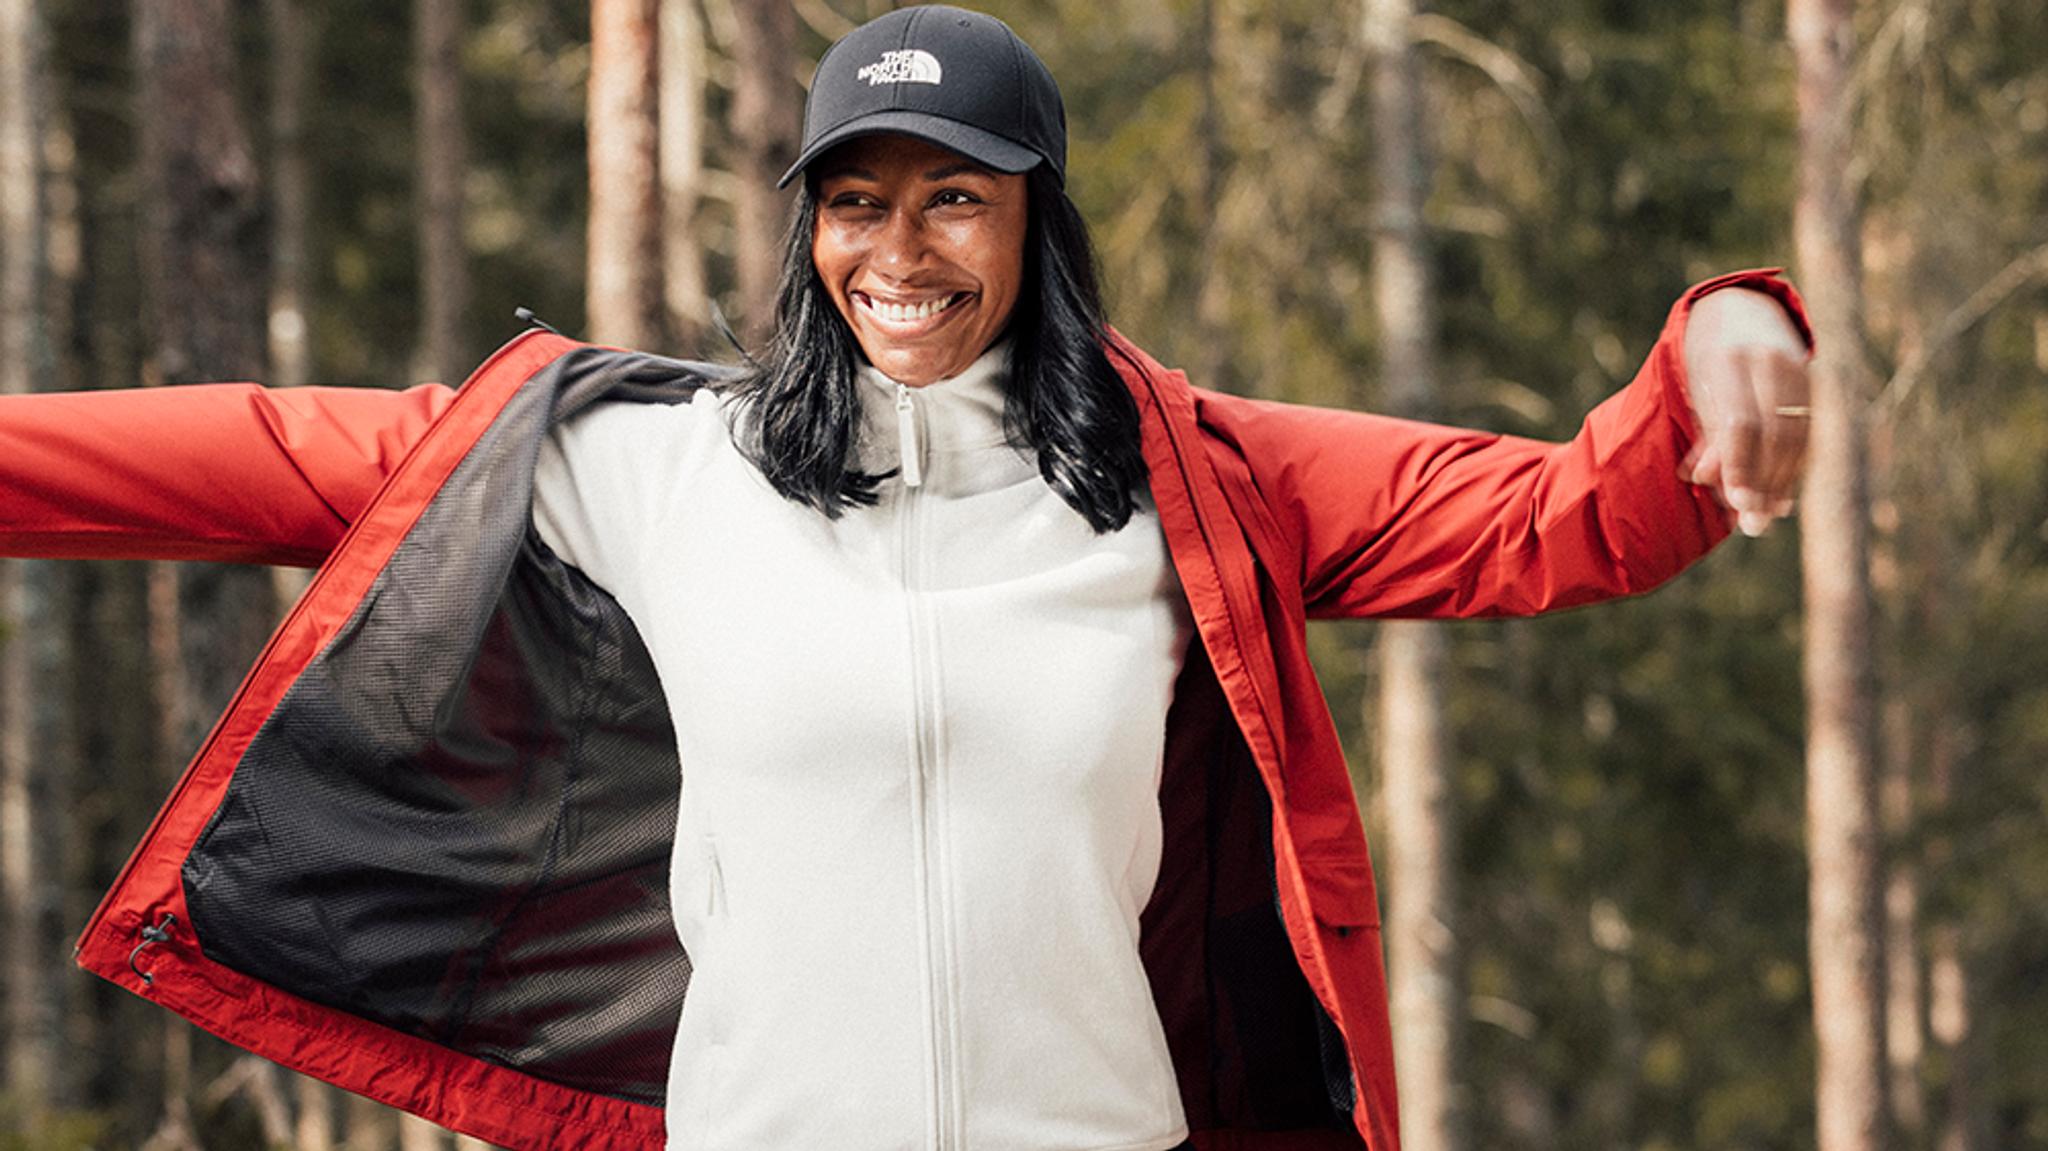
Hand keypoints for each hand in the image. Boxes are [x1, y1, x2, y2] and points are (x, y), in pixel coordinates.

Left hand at [1679, 287, 1812, 536]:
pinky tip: (1783, 496)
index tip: (1739, 503)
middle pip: (1775, 433)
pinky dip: (1795, 467)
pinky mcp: (1813, 378)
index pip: (1741, 423)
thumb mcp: (1697, 390)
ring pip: (1798, 434)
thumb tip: (1705, 480)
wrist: (1740, 309)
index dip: (1742, 465)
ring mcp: (1797, 366)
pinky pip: (1808, 430)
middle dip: (1765, 481)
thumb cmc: (1708, 361)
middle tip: (1754, 524)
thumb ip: (1706, 432)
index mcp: (1728, 359)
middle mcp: (1768, 360)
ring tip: (1768, 516)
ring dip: (1783, 481)